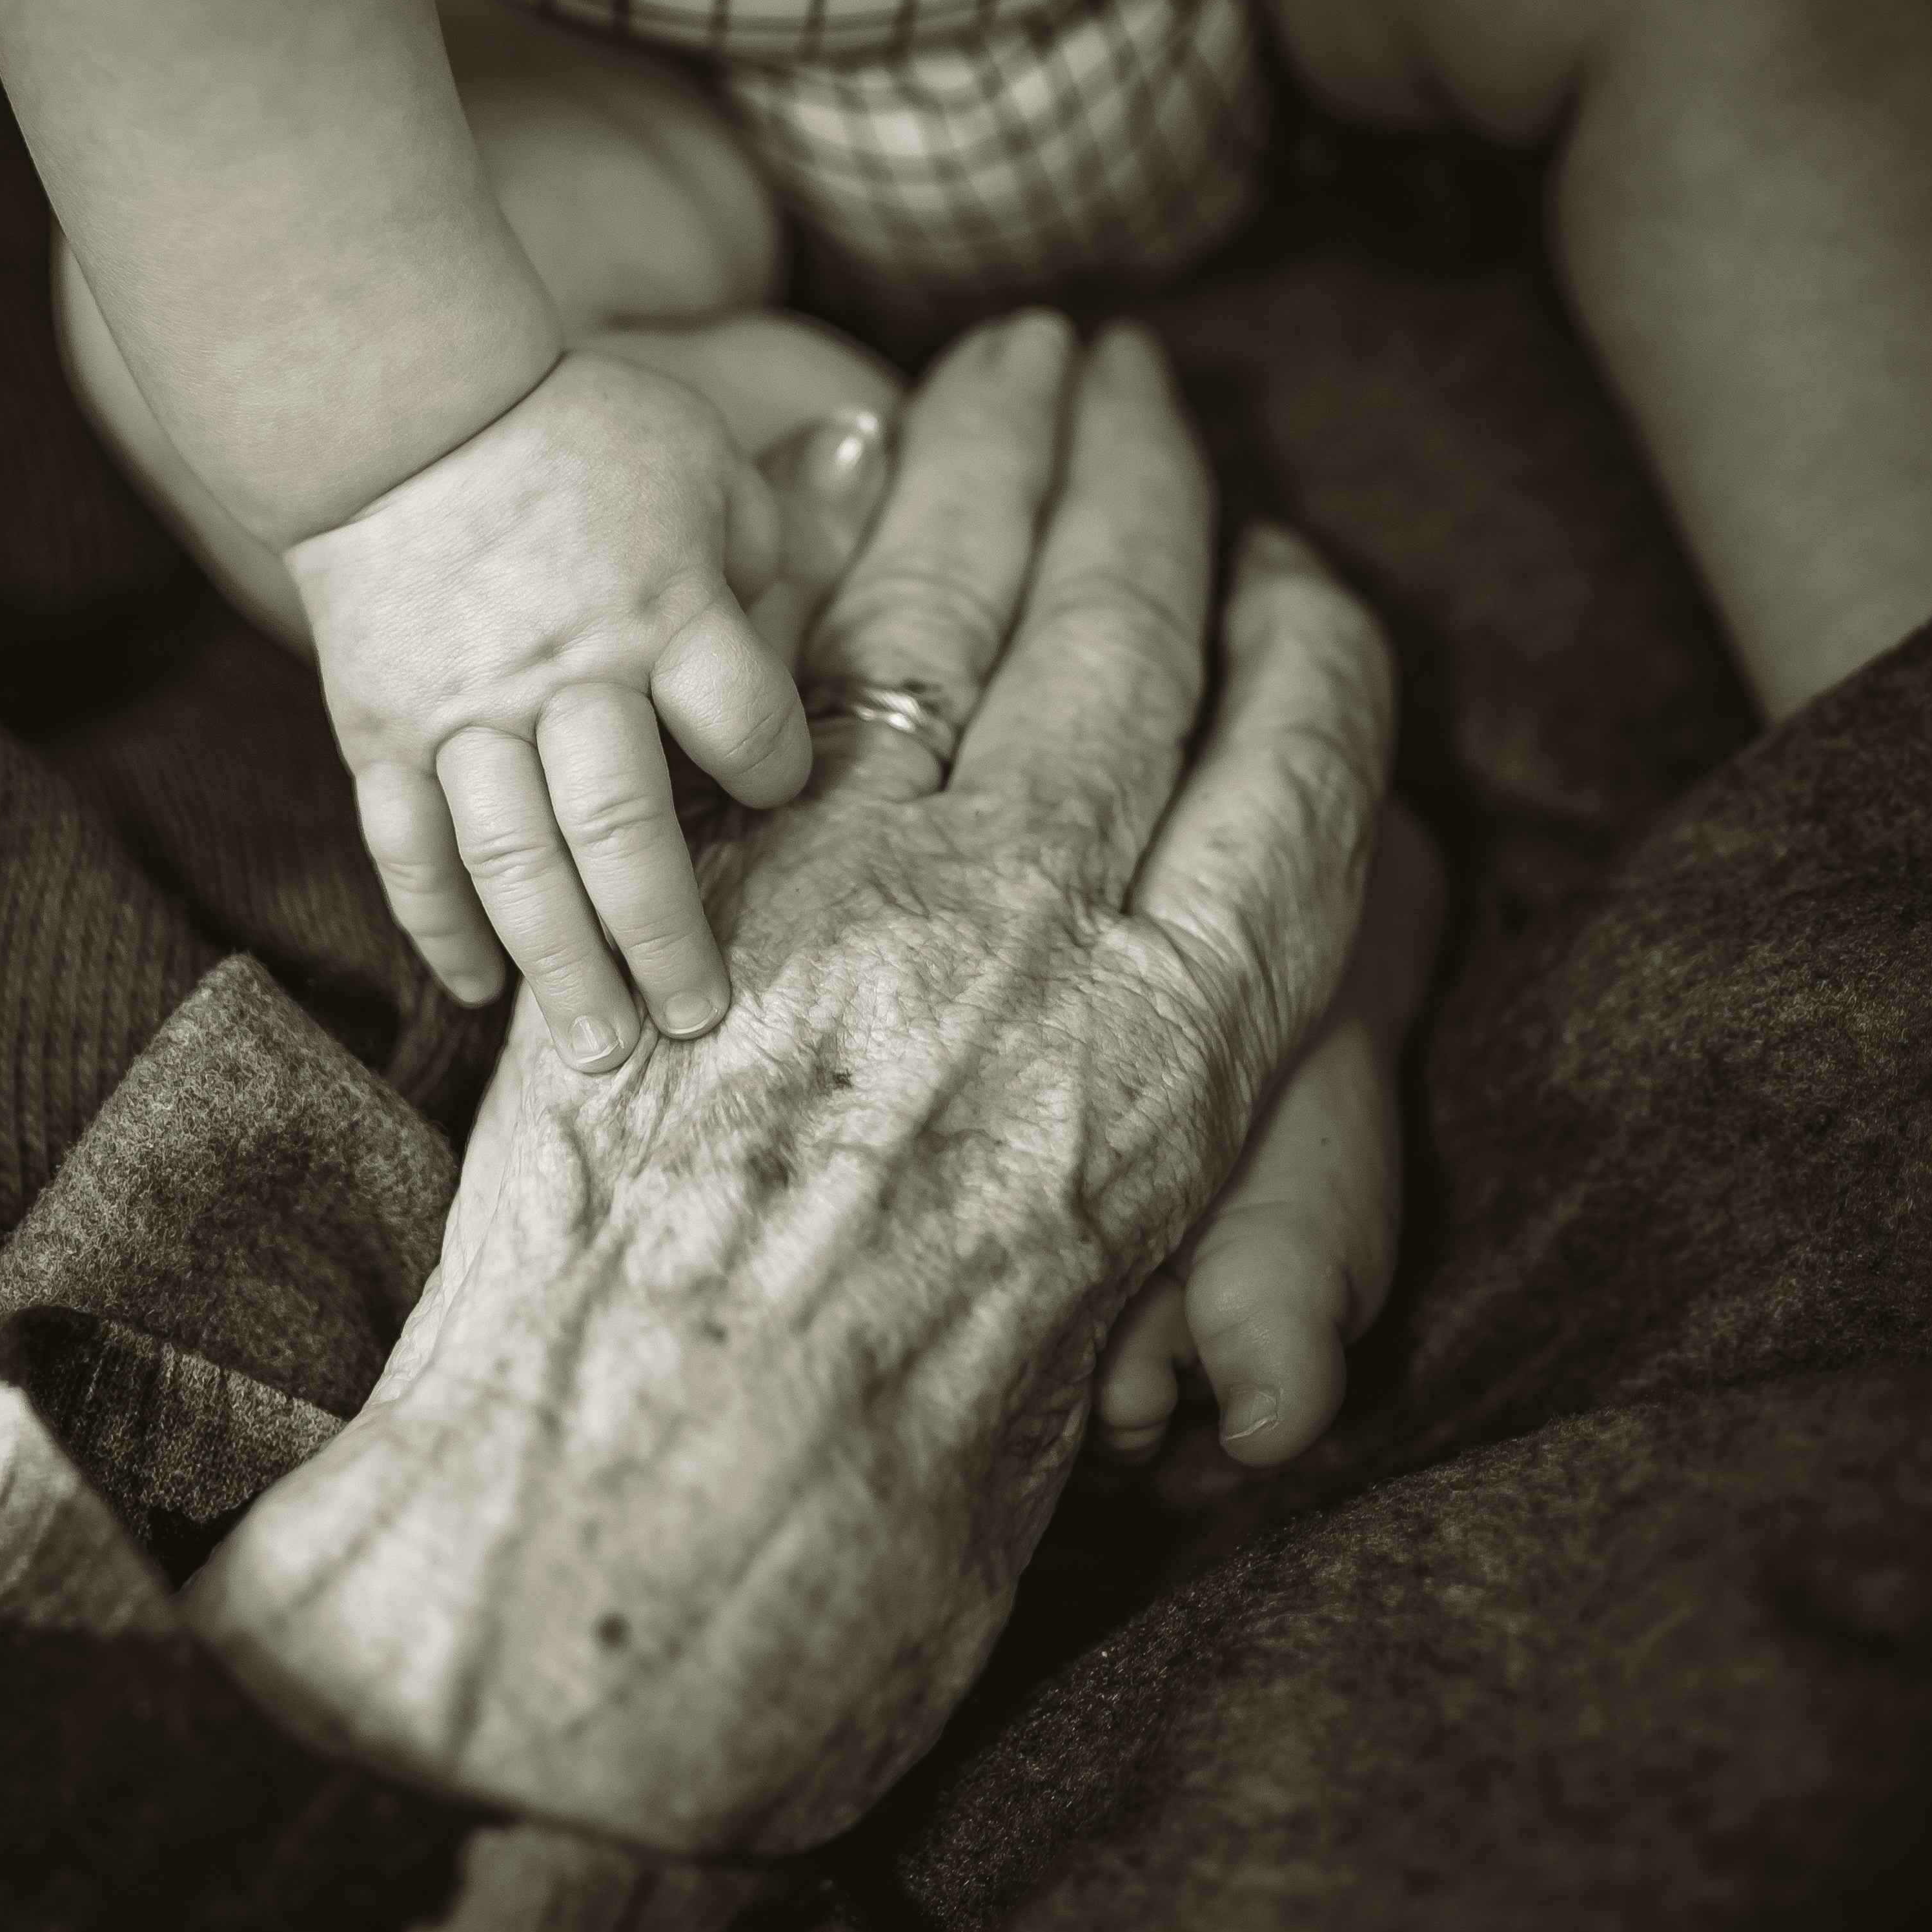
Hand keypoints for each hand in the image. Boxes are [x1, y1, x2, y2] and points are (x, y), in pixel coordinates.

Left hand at [191, 314, 1402, 1854]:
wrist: (622, 1574)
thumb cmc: (871, 1540)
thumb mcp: (1074, 1353)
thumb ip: (1109, 1174)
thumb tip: (1102, 1094)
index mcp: (1185, 1066)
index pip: (1303, 775)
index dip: (1309, 648)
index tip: (1300, 573)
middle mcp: (1048, 940)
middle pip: (1135, 641)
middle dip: (1143, 478)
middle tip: (1137, 366)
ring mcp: (860, 893)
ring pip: (962, 614)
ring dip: (992, 459)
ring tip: (1018, 356)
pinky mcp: (687, 887)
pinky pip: (782, 675)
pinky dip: (818, 555)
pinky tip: (836, 473)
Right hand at [288, 352, 810, 1070]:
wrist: (398, 409)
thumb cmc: (576, 432)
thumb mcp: (702, 463)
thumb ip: (763, 559)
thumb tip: (797, 645)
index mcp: (663, 609)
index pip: (745, 728)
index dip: (775, 772)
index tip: (776, 790)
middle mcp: (567, 676)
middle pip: (625, 829)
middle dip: (665, 937)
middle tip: (698, 1023)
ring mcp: (463, 713)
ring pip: (514, 863)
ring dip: (559, 966)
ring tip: (599, 1053)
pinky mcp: (381, 732)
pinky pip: (408, 849)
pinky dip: (439, 927)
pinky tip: (479, 992)